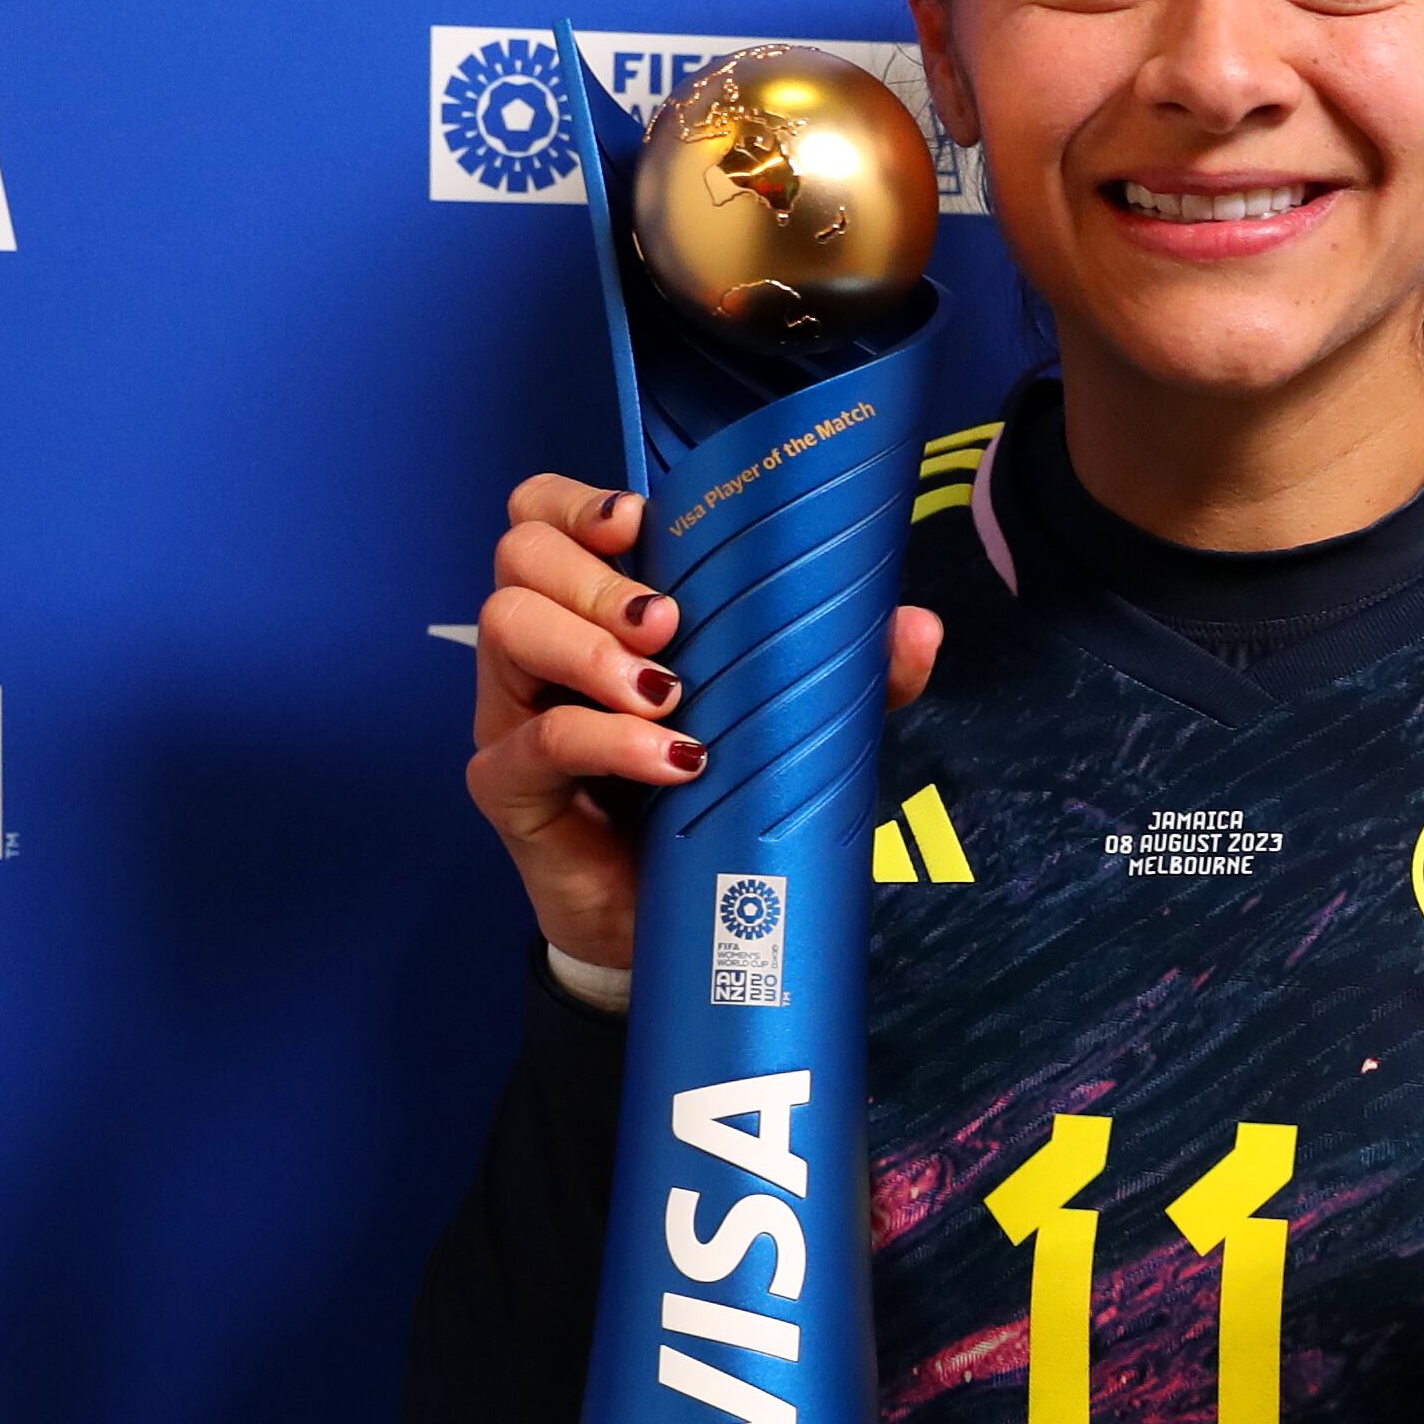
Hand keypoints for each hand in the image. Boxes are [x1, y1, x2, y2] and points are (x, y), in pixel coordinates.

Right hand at [462, 473, 944, 968]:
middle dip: (599, 576)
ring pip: (508, 624)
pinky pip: (536, 741)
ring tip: (668, 695)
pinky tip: (671, 759)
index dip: (577, 500)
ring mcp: (515, 712)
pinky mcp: (509, 786)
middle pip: (521, 554)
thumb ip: (845, 673)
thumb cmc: (717, 796)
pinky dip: (607, 739)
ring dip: (591, 645)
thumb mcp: (785, 724)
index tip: (639, 521)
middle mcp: (542, 646)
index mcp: (595, 609)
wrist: (685, 922)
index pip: (545, 515)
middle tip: (672, 627)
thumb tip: (916, 627)